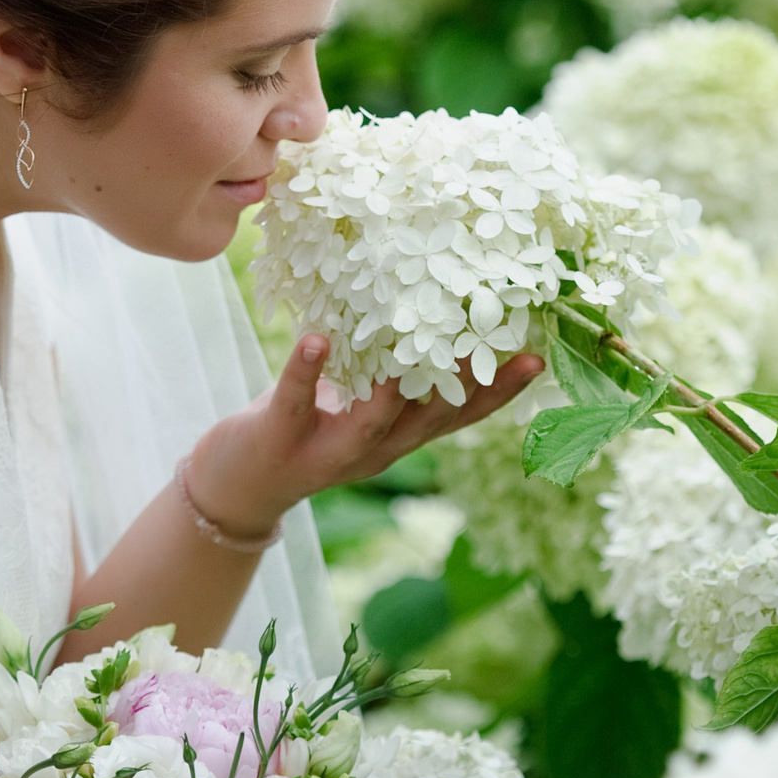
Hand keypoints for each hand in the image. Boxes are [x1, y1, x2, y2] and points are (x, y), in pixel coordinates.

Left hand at [187, 335, 544, 535]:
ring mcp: (327, 452)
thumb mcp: (356, 394)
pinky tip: (316, 339)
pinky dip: (306, 370)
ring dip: (393, 394)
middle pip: (429, 422)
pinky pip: (296, 402)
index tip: (537, 357)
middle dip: (468, 389)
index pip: (458, 416)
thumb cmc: (305, 421)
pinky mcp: (281, 441)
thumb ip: (388, 362)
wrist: (239, 482)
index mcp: (398, 436)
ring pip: (369, 426)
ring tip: (412, 355)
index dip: (499, 392)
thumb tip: (425, 296)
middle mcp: (374, 450)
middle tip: (503, 351)